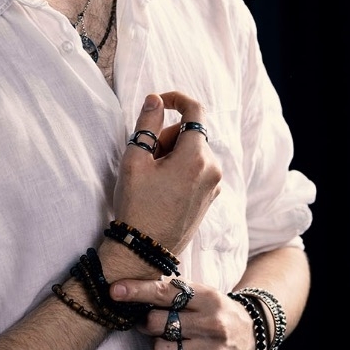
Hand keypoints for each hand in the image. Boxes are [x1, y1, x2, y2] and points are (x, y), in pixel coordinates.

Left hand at [108, 277, 256, 349]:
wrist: (252, 334)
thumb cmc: (215, 310)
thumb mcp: (200, 293)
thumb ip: (171, 291)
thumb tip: (128, 290)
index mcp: (207, 297)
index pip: (166, 293)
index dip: (137, 291)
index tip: (114, 290)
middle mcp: (212, 324)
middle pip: (157, 324)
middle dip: (147, 323)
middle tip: (152, 322)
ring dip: (155, 347)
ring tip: (166, 342)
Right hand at [110, 91, 221, 256]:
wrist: (145, 250)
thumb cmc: (137, 206)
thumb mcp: (135, 160)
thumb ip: (147, 124)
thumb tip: (155, 99)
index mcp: (196, 157)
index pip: (195, 111)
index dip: (176, 99)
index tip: (159, 101)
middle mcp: (212, 169)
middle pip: (190, 133)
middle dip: (166, 136)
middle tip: (145, 157)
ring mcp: (214, 185)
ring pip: (193, 151)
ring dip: (172, 153)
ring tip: (152, 177)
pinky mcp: (211, 197)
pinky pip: (197, 169)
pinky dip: (180, 168)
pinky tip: (162, 188)